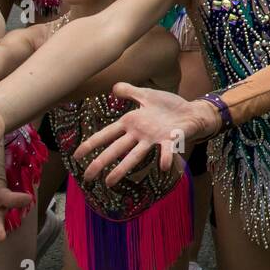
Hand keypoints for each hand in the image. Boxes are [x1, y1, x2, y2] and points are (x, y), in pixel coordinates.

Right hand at [75, 83, 207, 185]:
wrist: (192, 111)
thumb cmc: (169, 106)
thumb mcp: (146, 94)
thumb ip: (130, 91)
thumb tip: (113, 87)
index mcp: (132, 123)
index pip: (107, 134)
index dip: (92, 143)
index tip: (76, 155)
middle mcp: (140, 134)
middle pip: (116, 149)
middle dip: (101, 162)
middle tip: (87, 178)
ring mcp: (155, 139)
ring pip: (135, 156)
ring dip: (123, 169)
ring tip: (110, 182)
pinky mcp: (171, 140)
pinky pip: (168, 151)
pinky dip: (166, 158)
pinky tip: (163, 167)